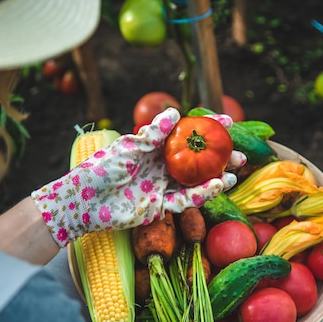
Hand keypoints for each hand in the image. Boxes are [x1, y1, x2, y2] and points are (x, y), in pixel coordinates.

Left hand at [31, 108, 244, 246]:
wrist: (83, 201)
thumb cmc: (101, 168)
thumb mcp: (129, 146)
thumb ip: (154, 133)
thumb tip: (176, 113)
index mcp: (155, 150)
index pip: (186, 138)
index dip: (207, 130)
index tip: (227, 123)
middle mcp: (162, 168)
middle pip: (197, 163)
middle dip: (219, 159)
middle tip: (239, 154)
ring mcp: (162, 188)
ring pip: (196, 183)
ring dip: (216, 178)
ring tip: (235, 172)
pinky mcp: (160, 208)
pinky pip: (185, 201)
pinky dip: (202, 194)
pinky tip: (217, 186)